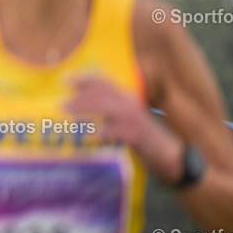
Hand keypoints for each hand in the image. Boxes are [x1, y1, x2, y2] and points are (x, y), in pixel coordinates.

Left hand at [65, 74, 182, 182]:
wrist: (170, 154)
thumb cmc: (142, 137)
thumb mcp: (124, 120)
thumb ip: (106, 112)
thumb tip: (77, 110)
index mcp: (126, 98)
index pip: (105, 83)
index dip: (85, 79)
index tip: (65, 78)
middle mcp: (130, 104)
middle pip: (104, 94)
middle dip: (82, 95)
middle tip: (61, 103)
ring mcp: (135, 119)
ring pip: (109, 108)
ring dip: (88, 109)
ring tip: (70, 114)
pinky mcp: (139, 135)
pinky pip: (118, 131)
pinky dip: (102, 133)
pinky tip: (88, 137)